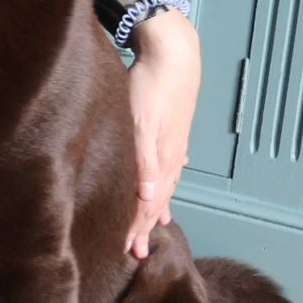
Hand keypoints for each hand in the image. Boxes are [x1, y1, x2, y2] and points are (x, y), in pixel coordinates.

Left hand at [123, 10, 200, 259]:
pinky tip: (166, 179)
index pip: (147, 203)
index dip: (137, 227)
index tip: (128, 250)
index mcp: (159, 158)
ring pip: (165, 181)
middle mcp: (169, 154)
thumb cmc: (151, 85)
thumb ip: (143, 161)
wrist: (175, 52)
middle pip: (156, 198)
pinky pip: (170, 162)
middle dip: (144, 224)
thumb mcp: (141, 123)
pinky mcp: (172, 128)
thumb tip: (147, 198)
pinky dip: (167, 178)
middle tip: (136, 250)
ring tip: (156, 221)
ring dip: (157, 204)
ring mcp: (172, 141)